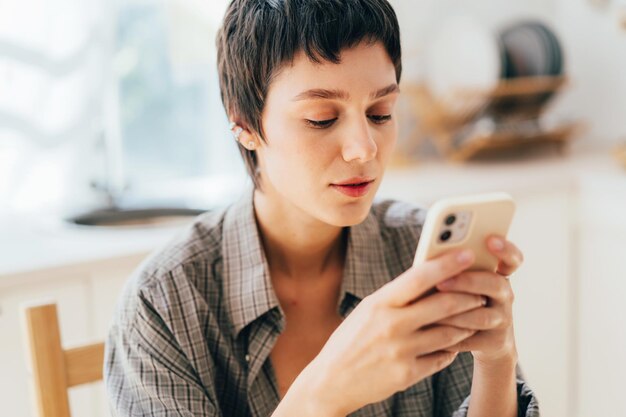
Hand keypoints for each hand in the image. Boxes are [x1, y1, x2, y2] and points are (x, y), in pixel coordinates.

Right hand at [297, 249, 483, 415]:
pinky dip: (451, 349)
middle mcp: (391, 325)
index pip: (419, 277)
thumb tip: (429, 278)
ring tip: (472, 317)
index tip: (468, 254)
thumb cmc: (350, 340)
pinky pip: (442, 357)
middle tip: (481, 291)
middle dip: (468, 296)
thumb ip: (396, 297)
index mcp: (379, 303)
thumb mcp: (367, 311)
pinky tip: (452, 344)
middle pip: (443, 305)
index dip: (447, 264)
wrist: (331, 381)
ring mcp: (400, 351)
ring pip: (449, 333)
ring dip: (465, 324)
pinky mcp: (407, 374)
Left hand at [434, 235, 523, 363]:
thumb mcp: (459, 281)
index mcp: (497, 274)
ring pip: (482, 315)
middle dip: (467, 282)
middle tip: (441, 282)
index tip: (490, 239)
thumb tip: (427, 260)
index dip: (505, 249)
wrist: (480, 340)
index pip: (511, 259)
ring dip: (455, 312)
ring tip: (431, 308)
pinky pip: (473, 338)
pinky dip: (451, 334)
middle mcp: (505, 295)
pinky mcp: (495, 342)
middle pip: (494, 284)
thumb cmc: (459, 300)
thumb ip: (452, 269)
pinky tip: (432, 329)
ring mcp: (503, 319)